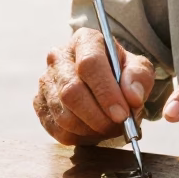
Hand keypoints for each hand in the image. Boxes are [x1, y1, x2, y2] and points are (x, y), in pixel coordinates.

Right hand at [34, 27, 154, 145]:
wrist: (104, 81)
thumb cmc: (121, 73)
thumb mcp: (138, 68)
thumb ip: (139, 77)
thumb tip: (132, 97)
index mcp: (85, 40)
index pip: (90, 64)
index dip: (106, 93)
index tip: (122, 114)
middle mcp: (59, 57)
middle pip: (72, 92)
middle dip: (98, 117)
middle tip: (118, 127)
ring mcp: (46, 80)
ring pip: (63, 115)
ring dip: (90, 129)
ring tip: (109, 128)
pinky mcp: (39, 103)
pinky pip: (56, 130)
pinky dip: (78, 137)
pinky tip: (93, 130)